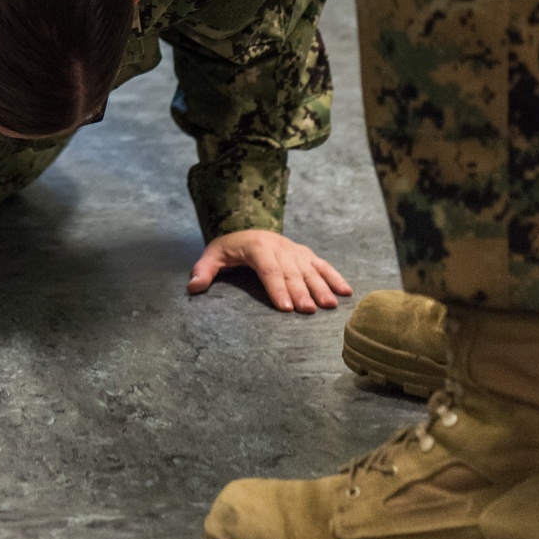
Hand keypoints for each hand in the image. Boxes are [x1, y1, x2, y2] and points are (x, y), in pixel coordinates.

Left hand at [187, 228, 351, 312]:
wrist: (248, 227)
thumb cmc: (230, 248)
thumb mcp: (213, 255)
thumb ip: (203, 270)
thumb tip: (192, 287)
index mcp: (257, 246)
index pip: (268, 268)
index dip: (277, 287)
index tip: (285, 307)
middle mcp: (279, 247)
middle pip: (291, 271)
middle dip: (300, 291)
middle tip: (308, 311)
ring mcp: (294, 250)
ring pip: (309, 269)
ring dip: (320, 286)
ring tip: (329, 305)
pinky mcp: (305, 254)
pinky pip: (322, 265)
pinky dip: (334, 277)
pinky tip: (345, 291)